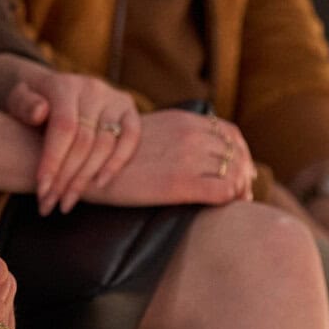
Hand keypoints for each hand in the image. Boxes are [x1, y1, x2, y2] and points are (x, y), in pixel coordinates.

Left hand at [2, 64, 141, 212]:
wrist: (53, 90)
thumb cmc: (32, 102)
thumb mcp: (18, 99)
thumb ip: (24, 104)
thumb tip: (40, 112)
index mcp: (63, 85)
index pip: (63, 127)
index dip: (54, 160)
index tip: (41, 189)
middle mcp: (93, 89)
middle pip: (84, 141)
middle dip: (66, 177)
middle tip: (51, 203)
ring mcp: (114, 99)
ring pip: (106, 144)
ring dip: (86, 178)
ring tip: (67, 201)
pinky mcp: (130, 111)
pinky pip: (132, 139)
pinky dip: (117, 163)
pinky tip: (99, 184)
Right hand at [85, 110, 253, 207]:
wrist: (84, 167)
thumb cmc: (111, 155)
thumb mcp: (146, 131)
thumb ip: (171, 134)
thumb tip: (195, 151)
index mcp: (181, 120)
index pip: (230, 133)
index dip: (240, 153)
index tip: (237, 170)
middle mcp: (189, 135)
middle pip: (238, 155)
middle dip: (244, 175)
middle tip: (240, 193)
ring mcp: (187, 158)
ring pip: (235, 174)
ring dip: (239, 190)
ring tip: (232, 203)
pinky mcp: (181, 184)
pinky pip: (224, 192)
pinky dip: (230, 201)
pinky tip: (221, 209)